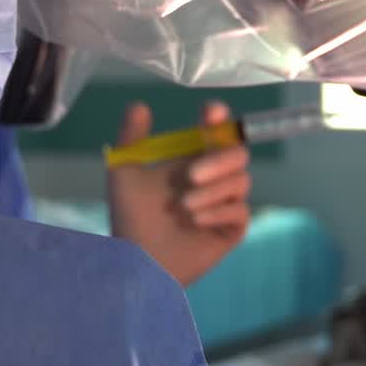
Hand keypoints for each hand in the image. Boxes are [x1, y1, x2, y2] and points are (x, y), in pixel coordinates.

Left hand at [107, 101, 251, 287]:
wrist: (136, 260)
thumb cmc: (130, 216)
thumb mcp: (124, 172)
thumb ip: (131, 137)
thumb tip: (139, 105)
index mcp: (193, 158)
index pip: (217, 130)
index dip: (219, 118)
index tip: (211, 113)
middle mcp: (214, 177)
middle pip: (238, 153)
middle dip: (218, 159)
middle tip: (190, 174)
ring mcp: (225, 202)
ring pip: (240, 181)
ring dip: (212, 191)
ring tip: (182, 207)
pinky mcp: (232, 229)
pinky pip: (240, 211)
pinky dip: (218, 212)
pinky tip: (195, 220)